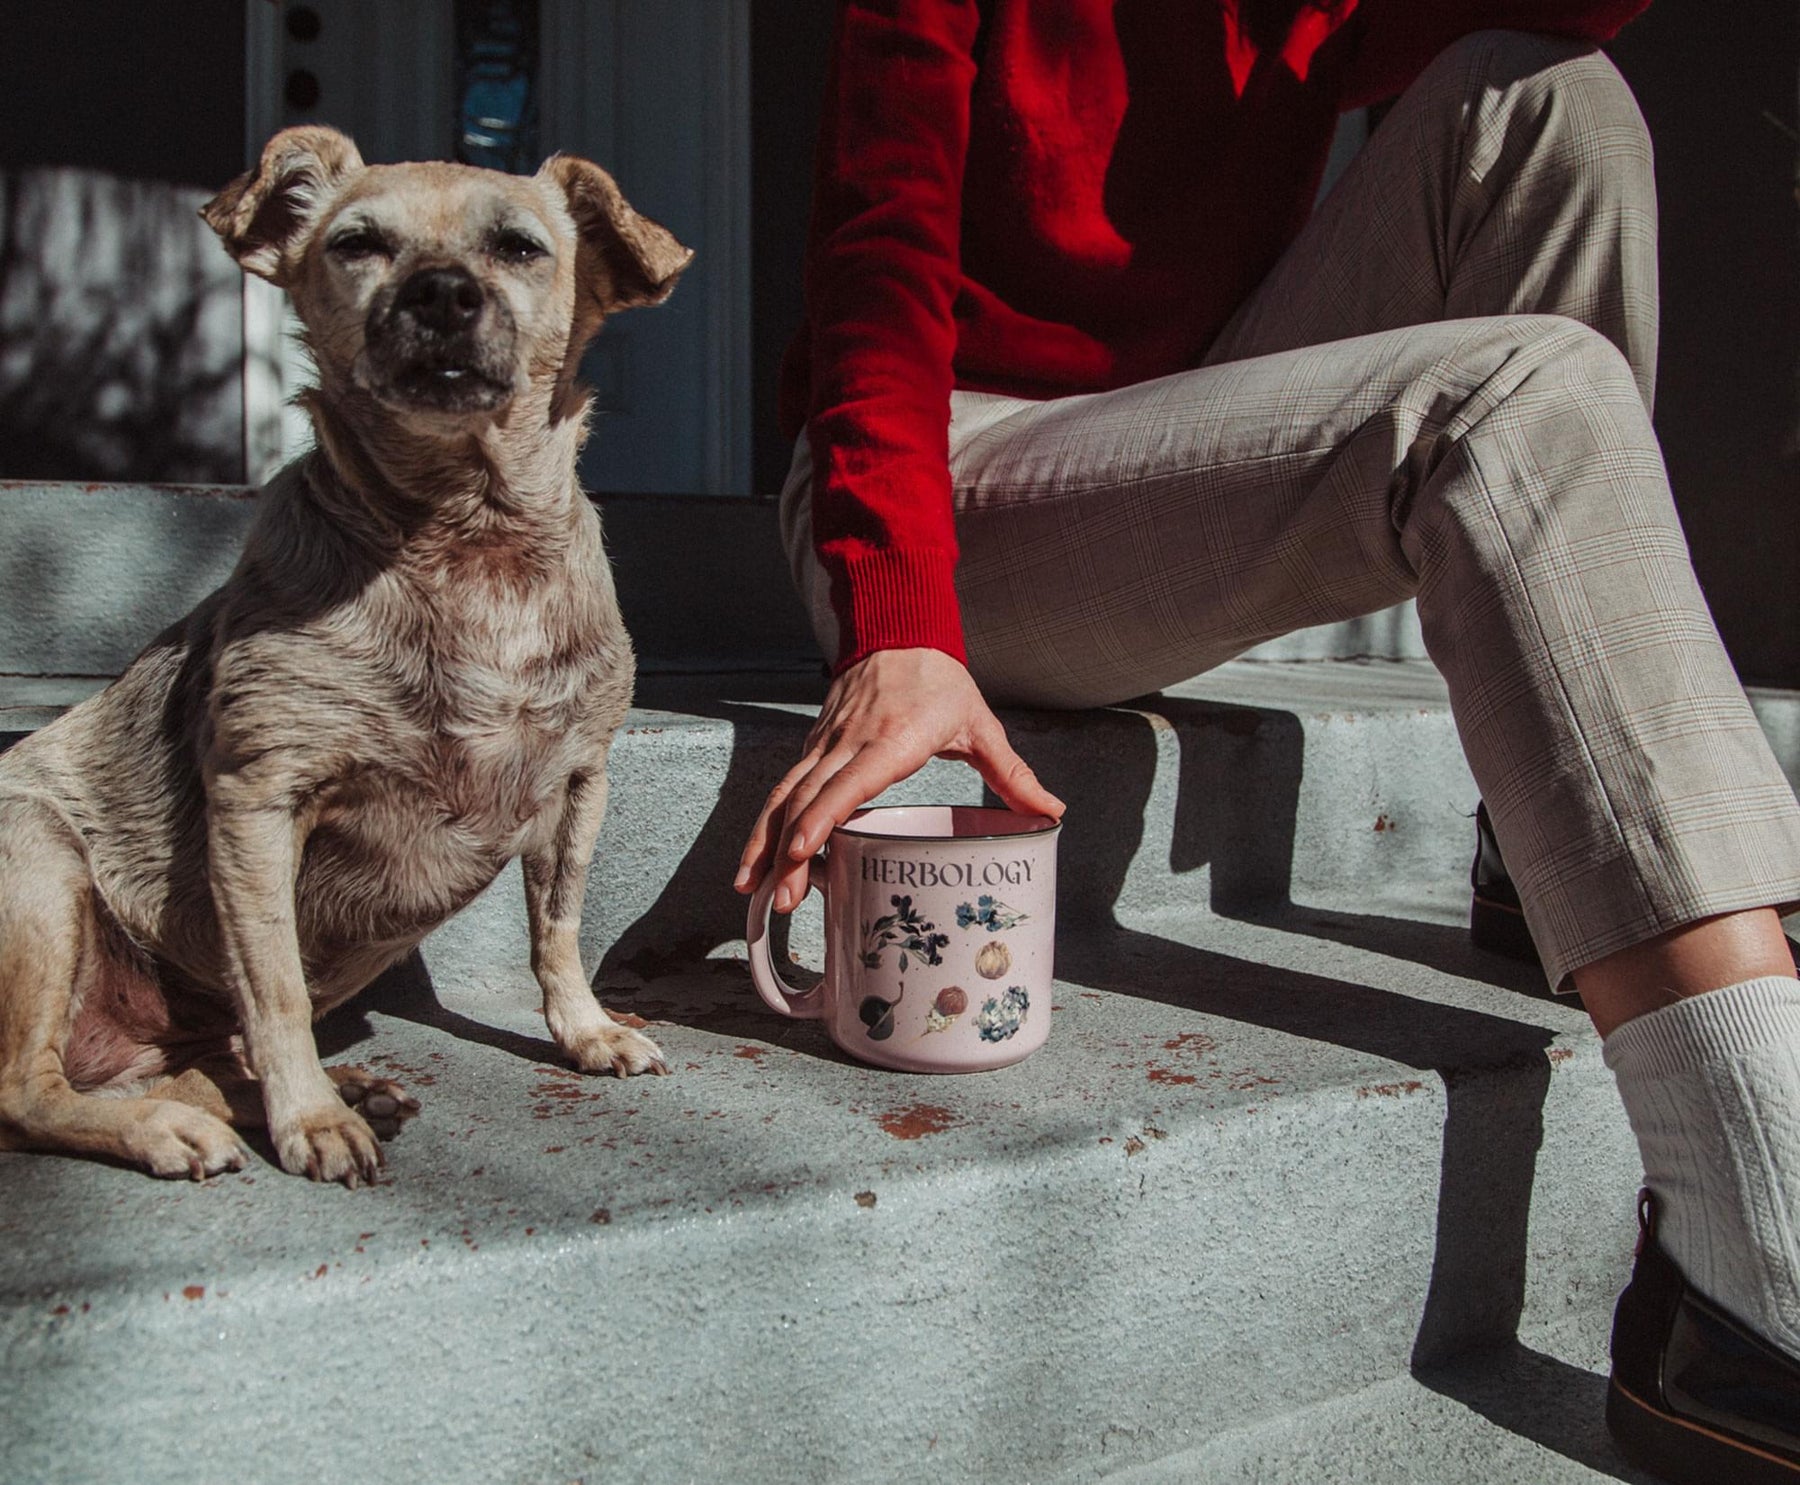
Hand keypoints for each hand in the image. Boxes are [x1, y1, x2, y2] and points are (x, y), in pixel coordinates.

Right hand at [734, 648, 1064, 912]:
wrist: (899, 629)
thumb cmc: (939, 680)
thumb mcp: (980, 725)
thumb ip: (1012, 773)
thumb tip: (1052, 812)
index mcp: (892, 739)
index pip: (849, 781)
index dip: (822, 817)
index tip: (802, 851)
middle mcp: (850, 742)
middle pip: (807, 798)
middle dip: (788, 852)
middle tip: (780, 899)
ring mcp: (826, 742)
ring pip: (785, 793)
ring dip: (765, 842)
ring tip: (752, 888)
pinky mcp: (815, 744)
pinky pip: (785, 785)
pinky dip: (768, 821)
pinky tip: (760, 857)